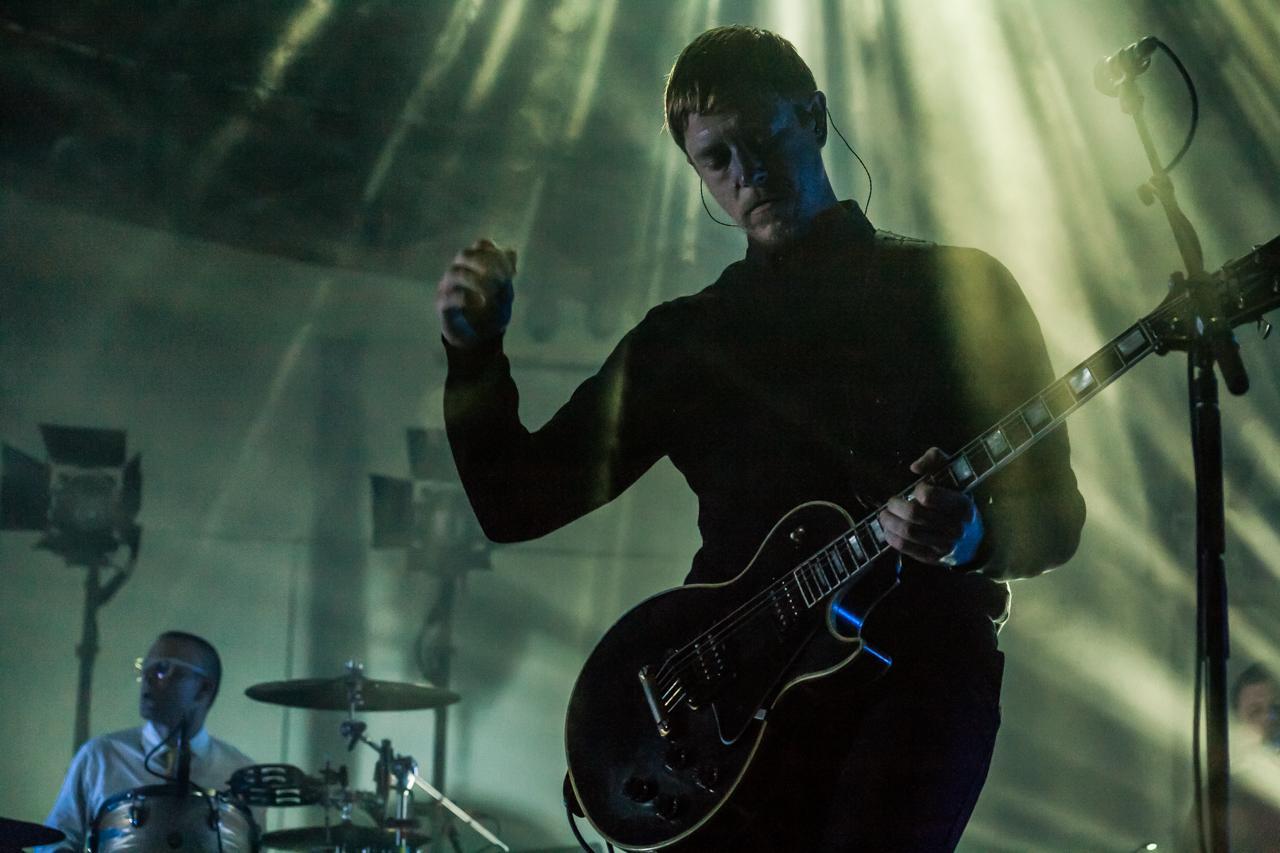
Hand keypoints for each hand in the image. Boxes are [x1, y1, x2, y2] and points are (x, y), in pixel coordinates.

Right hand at [436, 238, 517, 347]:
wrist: (478, 339)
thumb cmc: (491, 313)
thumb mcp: (505, 294)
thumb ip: (506, 273)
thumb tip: (512, 251)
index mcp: (474, 265)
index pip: (481, 246)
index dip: (496, 253)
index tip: (511, 272)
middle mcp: (459, 271)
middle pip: (464, 254)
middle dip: (484, 264)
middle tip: (501, 281)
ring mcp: (448, 286)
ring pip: (455, 272)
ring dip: (476, 281)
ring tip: (491, 294)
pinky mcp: (442, 305)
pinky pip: (450, 296)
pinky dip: (467, 298)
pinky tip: (480, 305)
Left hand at [877, 447, 978, 564]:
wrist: (972, 537)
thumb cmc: (954, 500)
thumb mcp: (952, 475)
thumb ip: (935, 459)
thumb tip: (914, 467)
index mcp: (961, 505)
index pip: (929, 496)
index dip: (918, 490)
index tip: (916, 490)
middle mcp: (955, 527)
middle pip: (913, 514)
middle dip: (895, 506)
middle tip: (890, 502)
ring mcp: (944, 545)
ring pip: (907, 532)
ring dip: (889, 521)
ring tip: (884, 515)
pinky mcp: (932, 557)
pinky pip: (905, 547)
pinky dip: (891, 536)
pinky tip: (888, 529)